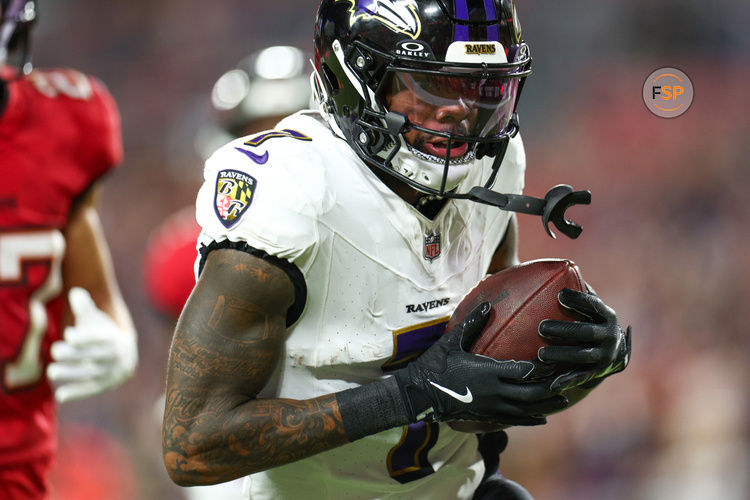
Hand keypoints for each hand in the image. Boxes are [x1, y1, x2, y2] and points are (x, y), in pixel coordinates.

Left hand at [47, 287, 137, 402]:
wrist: (124, 353)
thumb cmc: (101, 332)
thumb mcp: (94, 318)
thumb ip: (84, 306)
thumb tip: (75, 293)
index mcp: (112, 337)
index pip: (99, 338)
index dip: (85, 337)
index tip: (69, 335)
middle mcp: (114, 355)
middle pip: (94, 356)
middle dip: (74, 354)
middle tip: (54, 350)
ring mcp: (110, 372)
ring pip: (91, 374)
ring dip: (71, 374)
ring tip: (51, 372)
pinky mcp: (105, 385)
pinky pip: (91, 390)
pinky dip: (76, 393)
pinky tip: (60, 396)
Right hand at [393, 302, 567, 426]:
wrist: (419, 394)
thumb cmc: (434, 364)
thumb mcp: (452, 340)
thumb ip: (472, 323)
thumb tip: (489, 305)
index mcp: (489, 371)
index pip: (525, 370)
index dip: (543, 366)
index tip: (556, 357)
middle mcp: (495, 392)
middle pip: (532, 393)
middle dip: (551, 387)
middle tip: (568, 379)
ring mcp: (492, 407)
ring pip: (527, 409)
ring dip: (547, 405)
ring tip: (563, 399)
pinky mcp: (487, 416)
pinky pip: (515, 420)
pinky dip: (531, 419)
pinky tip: (543, 418)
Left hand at [538, 288, 630, 391]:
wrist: (612, 352)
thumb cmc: (587, 320)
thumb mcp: (586, 305)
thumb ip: (574, 289)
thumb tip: (553, 266)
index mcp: (605, 314)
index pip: (593, 305)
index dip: (579, 300)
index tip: (560, 295)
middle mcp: (609, 334)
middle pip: (586, 332)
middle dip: (564, 330)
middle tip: (541, 327)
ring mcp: (605, 355)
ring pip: (582, 355)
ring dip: (562, 354)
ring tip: (540, 353)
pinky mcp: (597, 373)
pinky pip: (580, 376)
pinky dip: (566, 379)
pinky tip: (550, 382)